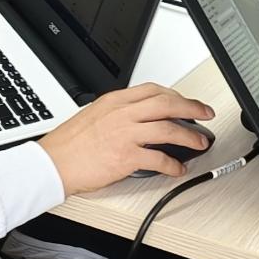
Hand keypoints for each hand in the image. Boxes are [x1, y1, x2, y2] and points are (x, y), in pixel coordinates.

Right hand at [39, 83, 217, 191]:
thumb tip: (138, 117)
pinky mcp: (126, 157)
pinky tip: (178, 169)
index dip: (175, 95)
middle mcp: (123, 114)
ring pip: (168, 129)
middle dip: (192, 108)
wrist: (53, 163)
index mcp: (115, 101)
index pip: (153, 90)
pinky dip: (173, 165)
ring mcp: (126, 135)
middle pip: (167, 104)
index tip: (186, 102)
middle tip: (205, 113)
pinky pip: (159, 159)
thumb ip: (117, 113)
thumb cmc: (68, 144)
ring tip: (200, 144)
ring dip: (189, 137)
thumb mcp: (94, 115)